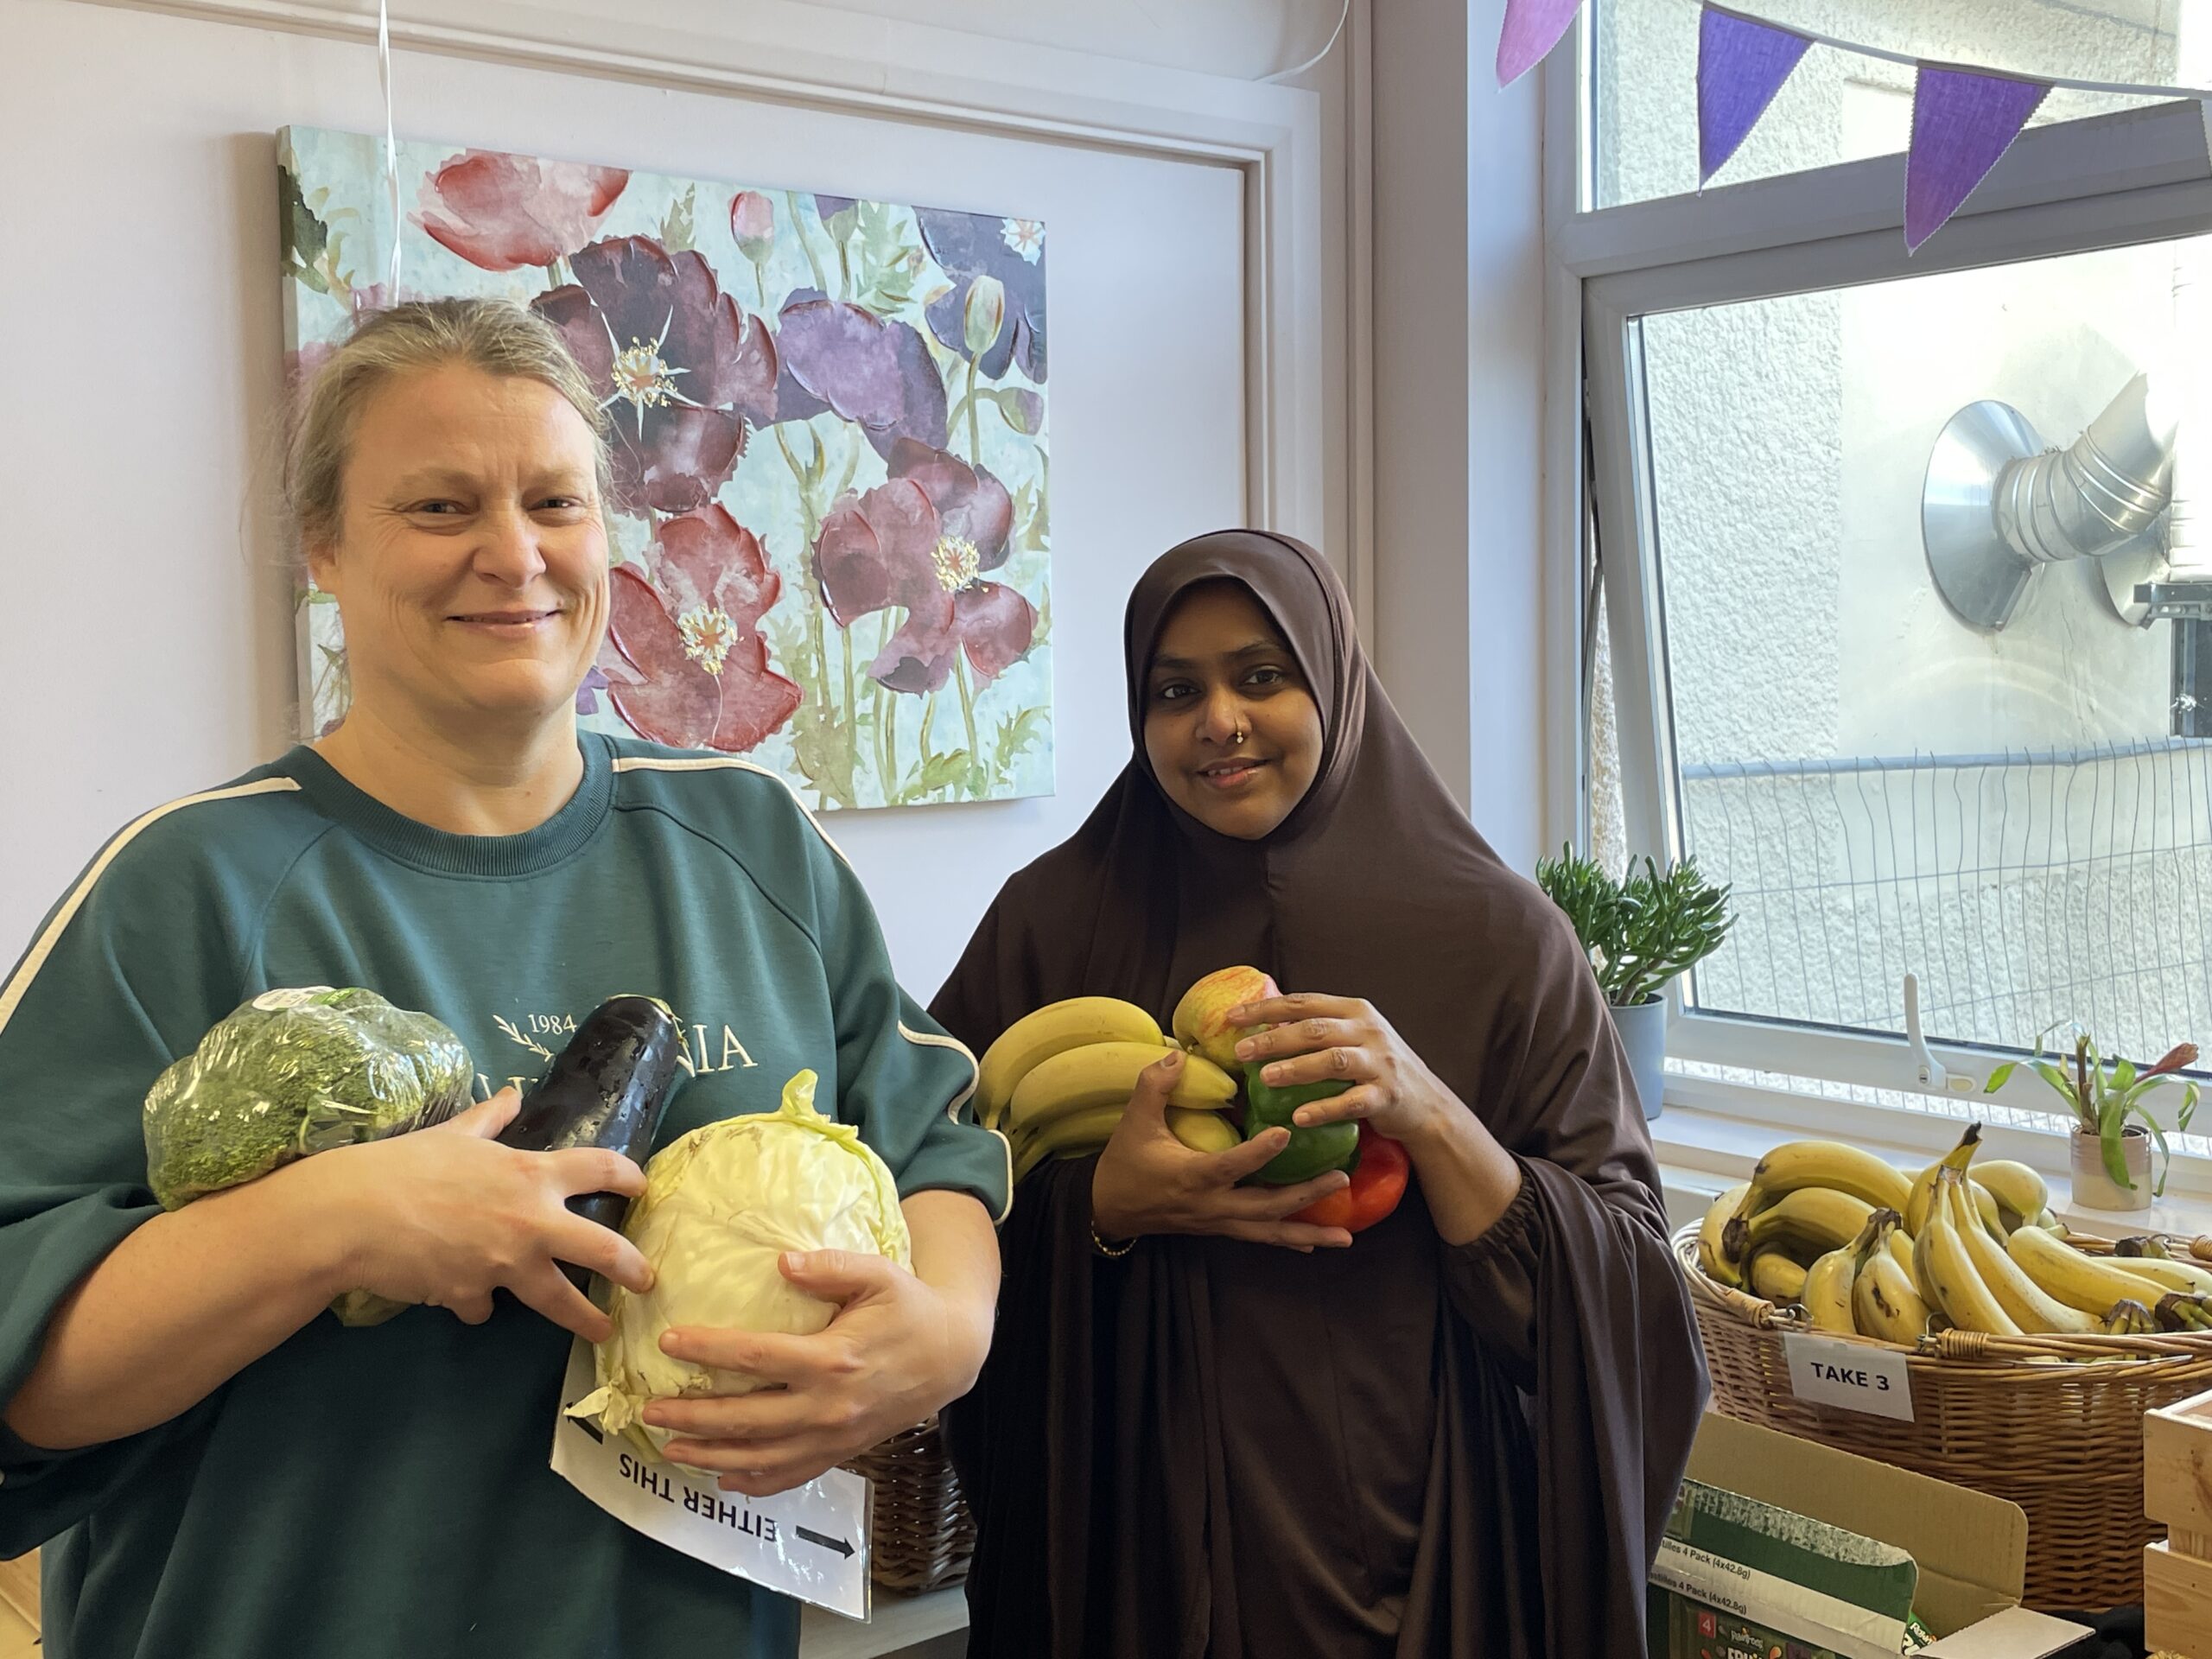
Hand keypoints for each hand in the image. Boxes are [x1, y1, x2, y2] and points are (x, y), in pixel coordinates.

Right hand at [293, 1088, 654, 1340]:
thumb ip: (489, 1118)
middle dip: (631, 1268)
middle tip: (647, 1280)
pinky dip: (478, 1303)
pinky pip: (483, 1306)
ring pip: (560, 1301)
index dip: (627, 1175)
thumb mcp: (454, 1133)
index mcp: (530, 1174)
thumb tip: (511, 1094)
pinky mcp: (471, 1295)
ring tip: (601, 1330)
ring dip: (584, 1318)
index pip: (598, 1168)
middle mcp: (530, 1222)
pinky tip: (465, 1297)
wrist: (354, 1214)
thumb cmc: (405, 1165)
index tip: (641, 1186)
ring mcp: (504, 1265)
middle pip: (602, 1250)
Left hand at [641, 1251, 990, 1497]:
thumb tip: (781, 1264)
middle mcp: (828, 1405)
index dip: (708, 1350)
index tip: (669, 1342)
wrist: (952, 1356)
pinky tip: (723, 1479)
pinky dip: (754, 1483)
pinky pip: (791, 1476)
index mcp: (832, 1358)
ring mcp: (834, 1436)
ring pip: (761, 1456)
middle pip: (746, 1419)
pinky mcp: (841, 1451)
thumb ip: (831, 1266)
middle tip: (649, 1410)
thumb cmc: (909, 1308)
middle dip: (692, 1417)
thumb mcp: (880, 1274)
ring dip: (711, 1455)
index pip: (756, 1357)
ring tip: (669, 1448)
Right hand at [1090, 1050, 1353, 1249]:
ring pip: (1268, 1232)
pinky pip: (1259, 1236)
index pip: (1231, 1166)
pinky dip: (1288, 1238)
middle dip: (1305, 1196)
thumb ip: (1155, 1085)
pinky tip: (1315, 1241)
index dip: (1259, 1152)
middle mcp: (1211, 1205)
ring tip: (1345, 1235)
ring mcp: (1217, 1221)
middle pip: (1265, 1208)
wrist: (1109, 1208)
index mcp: (1192, 1176)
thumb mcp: (1134, 1120)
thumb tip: (1179, 1053)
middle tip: (1340, 1178)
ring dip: (1308, 1231)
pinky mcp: (1220, 1227)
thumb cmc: (1125, 1162)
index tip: (1286, 1132)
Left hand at [1231, 994, 1460, 1142]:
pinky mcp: (1387, 1096)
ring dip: (1297, 1068)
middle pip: (1315, 1029)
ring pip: (1333, 1061)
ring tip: (1265, 1078)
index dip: (1267, 1008)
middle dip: (1275, 1039)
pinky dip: (1324, 1109)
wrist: (1426, 1104)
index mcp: (1355, 1011)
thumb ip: (1317, 1028)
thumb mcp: (1352, 1037)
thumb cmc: (1376, 1067)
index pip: (1305, 1002)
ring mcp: (1380, 1063)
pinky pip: (1352, 1102)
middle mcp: (1369, 1031)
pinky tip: (1298, 1118)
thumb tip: (1263, 1024)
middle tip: (1241, 1051)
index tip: (1232, 1017)